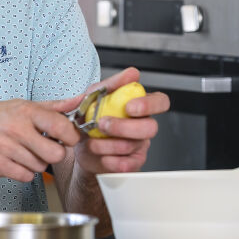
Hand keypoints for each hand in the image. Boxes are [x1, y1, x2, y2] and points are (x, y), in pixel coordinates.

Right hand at [0, 99, 83, 183]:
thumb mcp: (23, 105)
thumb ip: (53, 106)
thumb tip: (79, 100)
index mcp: (26, 111)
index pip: (61, 126)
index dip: (71, 136)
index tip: (67, 138)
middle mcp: (16, 129)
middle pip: (55, 154)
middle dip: (55, 154)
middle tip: (47, 148)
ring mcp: (6, 148)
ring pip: (40, 167)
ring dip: (37, 163)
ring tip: (25, 152)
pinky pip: (25, 176)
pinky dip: (24, 172)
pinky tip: (16, 161)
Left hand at [50, 67, 169, 174]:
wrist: (78, 145)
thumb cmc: (90, 118)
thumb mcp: (94, 96)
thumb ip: (113, 84)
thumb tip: (132, 73)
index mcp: (138, 106)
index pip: (160, 102)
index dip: (150, 105)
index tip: (130, 107)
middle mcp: (142, 125)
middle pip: (151, 128)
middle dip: (124, 127)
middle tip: (103, 124)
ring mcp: (139, 145)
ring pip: (133, 146)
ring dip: (107, 144)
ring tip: (92, 141)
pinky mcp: (131, 163)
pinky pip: (127, 164)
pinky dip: (109, 160)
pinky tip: (100, 154)